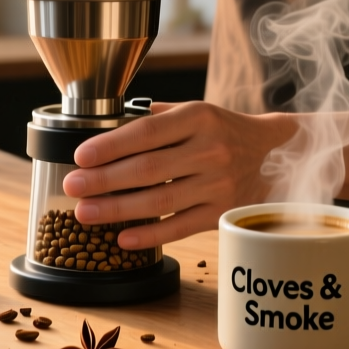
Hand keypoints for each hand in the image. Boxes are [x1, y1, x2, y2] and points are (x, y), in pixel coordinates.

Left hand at [61, 102, 295, 249]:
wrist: (276, 156)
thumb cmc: (222, 130)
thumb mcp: (195, 111)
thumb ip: (155, 117)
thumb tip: (105, 127)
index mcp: (199, 117)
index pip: (146, 132)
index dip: (110, 146)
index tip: (80, 156)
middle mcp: (211, 150)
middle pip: (148, 169)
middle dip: (104, 180)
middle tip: (72, 186)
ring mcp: (219, 185)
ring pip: (160, 201)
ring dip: (117, 209)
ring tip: (85, 213)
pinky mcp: (223, 213)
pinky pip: (181, 227)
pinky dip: (150, 235)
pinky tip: (122, 238)